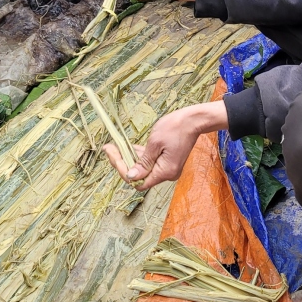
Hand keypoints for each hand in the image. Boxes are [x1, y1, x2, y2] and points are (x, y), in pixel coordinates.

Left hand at [103, 101, 227, 189]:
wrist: (194, 120)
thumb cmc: (176, 127)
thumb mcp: (155, 142)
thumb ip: (143, 161)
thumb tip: (131, 177)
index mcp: (165, 171)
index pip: (138, 181)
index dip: (123, 170)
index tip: (112, 155)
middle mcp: (167, 174)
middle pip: (139, 174)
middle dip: (122, 162)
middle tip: (108, 148)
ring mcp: (167, 168)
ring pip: (143, 168)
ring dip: (128, 158)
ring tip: (113, 146)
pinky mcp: (167, 161)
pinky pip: (150, 162)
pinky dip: (139, 156)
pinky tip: (126, 148)